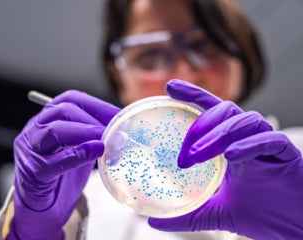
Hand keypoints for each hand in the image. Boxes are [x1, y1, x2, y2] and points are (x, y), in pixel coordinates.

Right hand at [8, 90, 119, 239]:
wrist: (41, 207)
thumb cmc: (62, 175)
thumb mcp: (80, 149)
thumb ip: (95, 138)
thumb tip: (123, 131)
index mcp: (48, 119)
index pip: (71, 99)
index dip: (97, 105)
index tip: (119, 115)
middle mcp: (35, 129)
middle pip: (63, 111)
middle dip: (93, 118)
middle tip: (115, 130)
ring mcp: (31, 150)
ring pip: (55, 131)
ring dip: (86, 132)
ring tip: (106, 139)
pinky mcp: (33, 172)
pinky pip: (54, 161)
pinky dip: (77, 154)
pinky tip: (95, 151)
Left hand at [149, 79, 302, 239]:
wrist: (296, 228)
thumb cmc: (263, 213)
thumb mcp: (217, 213)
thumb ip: (189, 215)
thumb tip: (154, 222)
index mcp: (232, 145)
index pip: (211, 111)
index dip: (192, 95)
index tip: (169, 87)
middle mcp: (248, 139)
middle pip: (226, 110)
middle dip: (201, 124)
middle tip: (185, 152)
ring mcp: (268, 146)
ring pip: (246, 120)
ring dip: (219, 134)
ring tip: (197, 155)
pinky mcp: (287, 156)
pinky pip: (270, 140)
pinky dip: (249, 144)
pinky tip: (231, 156)